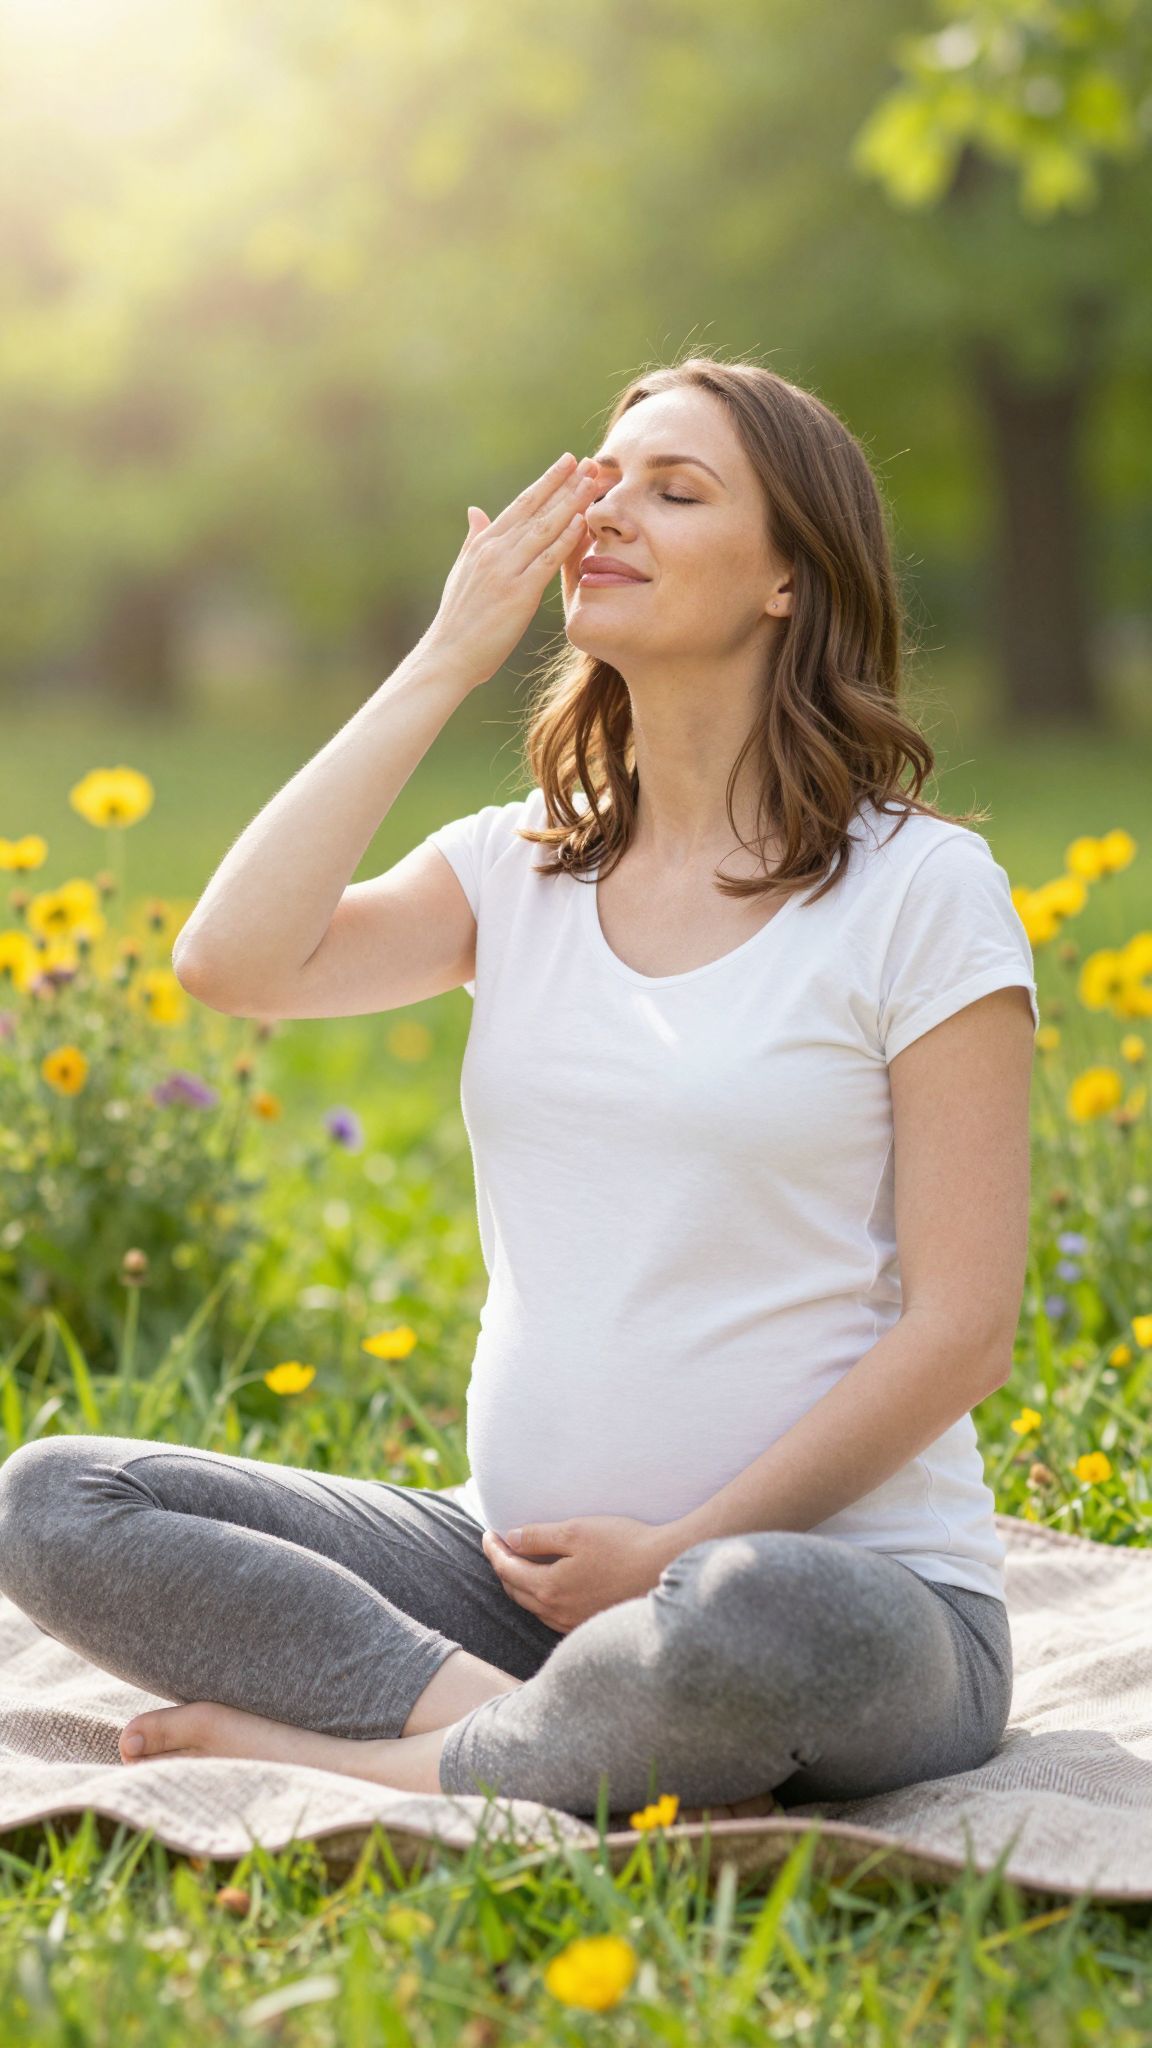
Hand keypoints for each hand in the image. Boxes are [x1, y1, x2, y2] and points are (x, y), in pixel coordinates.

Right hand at [423, 452, 599, 690]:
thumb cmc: (458, 620)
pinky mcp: (518, 594)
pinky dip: (565, 539)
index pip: (521, 504)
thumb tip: (475, 511)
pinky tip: (582, 522)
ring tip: (593, 482)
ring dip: (572, 503)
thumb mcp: (463, 572)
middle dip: (565, 483)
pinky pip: (546, 560)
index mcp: (483, 544)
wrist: (448, 655)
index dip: (546, 481)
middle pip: (536, 509)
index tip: (567, 462)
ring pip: (545, 528)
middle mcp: (494, 551)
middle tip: (589, 462)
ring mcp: (506, 571)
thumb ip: (473, 539)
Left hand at [480, 1513, 680, 1633]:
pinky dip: (541, 1597)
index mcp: (550, 1588)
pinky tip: (549, 1585)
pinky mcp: (590, 1624)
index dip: (494, 1549)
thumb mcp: (576, 1531)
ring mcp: (574, 1623)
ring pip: (534, 1606)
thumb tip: (510, 1539)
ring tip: (518, 1563)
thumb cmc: (623, 1545)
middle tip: (499, 1546)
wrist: (666, 1568)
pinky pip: (552, 1614)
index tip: (488, 1533)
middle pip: (516, 1591)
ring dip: (521, 1584)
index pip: (507, 1569)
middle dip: (503, 1567)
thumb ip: (538, 1536)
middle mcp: (558, 1612)